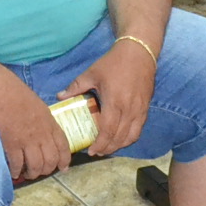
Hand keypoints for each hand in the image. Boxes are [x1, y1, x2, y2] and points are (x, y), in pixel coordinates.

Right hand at [0, 72, 69, 181]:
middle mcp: (42, 134)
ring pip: (36, 165)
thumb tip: (46, 136)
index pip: (63, 146)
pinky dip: (16, 171)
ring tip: (27, 174)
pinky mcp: (12, 144)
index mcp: (50, 124)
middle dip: (46, 170)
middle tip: (40, 172)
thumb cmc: (18, 96)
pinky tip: (14, 172)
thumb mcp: (40, 108)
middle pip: (51, 160)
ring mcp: (27, 140)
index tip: (63, 169)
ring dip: (33, 173)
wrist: (2, 92)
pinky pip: (17, 163)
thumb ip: (46, 123)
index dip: (64, 160)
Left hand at [61, 39, 156, 156]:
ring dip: (120, 145)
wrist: (139, 53)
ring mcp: (140, 109)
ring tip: (108, 148)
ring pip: (132, 136)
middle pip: (119, 137)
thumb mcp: (92, 73)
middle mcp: (129, 109)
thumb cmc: (113, 63)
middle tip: (97, 152)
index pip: (108, 131)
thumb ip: (75, 87)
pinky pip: (139, 129)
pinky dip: (130, 137)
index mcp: (114, 102)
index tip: (91, 151)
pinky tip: (121, 138)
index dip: (100, 144)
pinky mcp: (146, 107)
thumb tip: (60, 96)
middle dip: (108, 148)